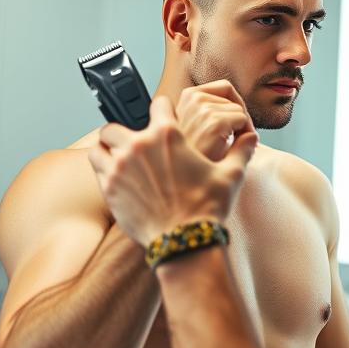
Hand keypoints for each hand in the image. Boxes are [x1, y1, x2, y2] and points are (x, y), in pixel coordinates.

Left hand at [87, 95, 258, 247]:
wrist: (184, 242)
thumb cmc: (207, 208)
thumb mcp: (231, 176)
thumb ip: (241, 150)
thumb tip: (252, 136)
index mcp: (168, 135)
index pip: (158, 104)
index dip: (163, 110)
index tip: (164, 119)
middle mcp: (139, 145)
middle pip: (116, 123)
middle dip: (124, 130)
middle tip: (134, 141)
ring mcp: (120, 166)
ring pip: (100, 144)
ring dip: (107, 148)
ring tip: (118, 157)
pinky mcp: (109, 187)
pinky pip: (96, 166)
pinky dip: (103, 167)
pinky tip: (115, 175)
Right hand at [175, 80, 254, 161]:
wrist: (189, 188)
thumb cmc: (193, 165)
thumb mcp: (196, 130)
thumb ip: (209, 114)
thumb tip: (239, 106)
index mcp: (185, 97)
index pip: (225, 88)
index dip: (233, 106)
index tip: (231, 127)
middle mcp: (191, 98)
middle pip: (234, 97)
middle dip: (238, 117)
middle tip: (235, 142)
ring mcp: (201, 110)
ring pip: (239, 109)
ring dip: (242, 128)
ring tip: (233, 150)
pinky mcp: (213, 124)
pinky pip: (242, 119)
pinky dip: (246, 134)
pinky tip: (235, 151)